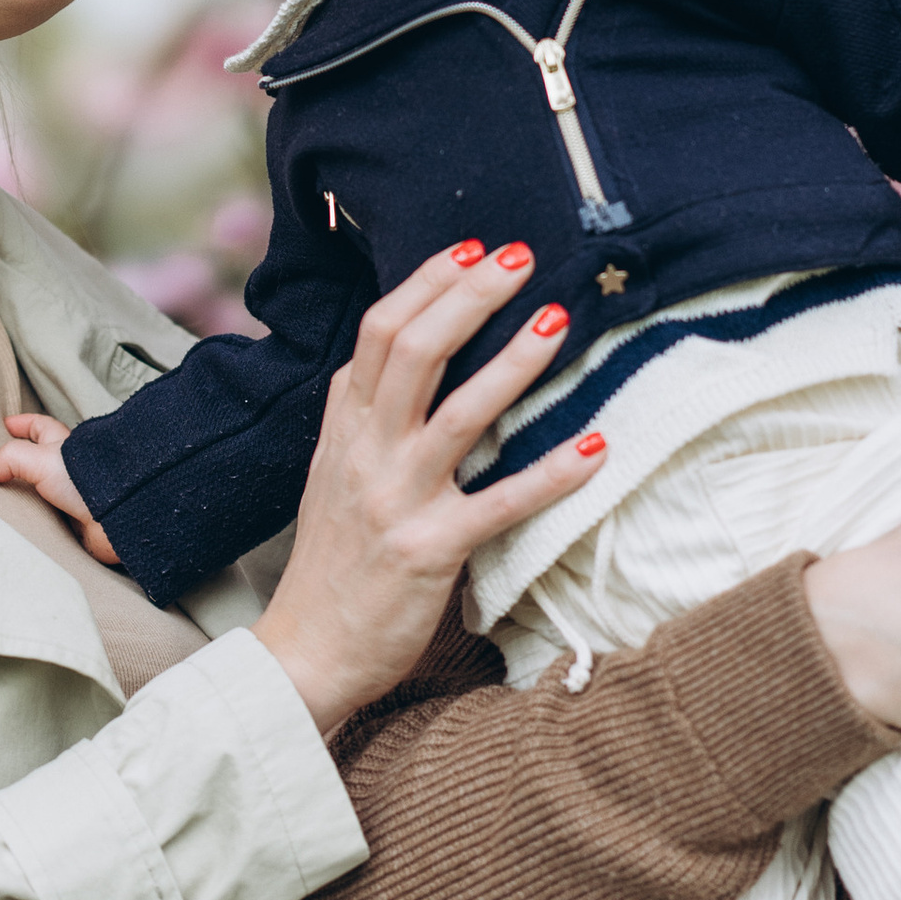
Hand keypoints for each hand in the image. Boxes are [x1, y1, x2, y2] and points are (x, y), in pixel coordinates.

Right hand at [0, 415, 123, 565]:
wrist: (115, 516)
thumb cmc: (86, 479)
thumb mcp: (41, 458)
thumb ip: (11, 458)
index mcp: (63, 447)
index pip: (40, 427)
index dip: (23, 424)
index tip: (5, 423)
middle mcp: (68, 470)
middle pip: (39, 461)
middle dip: (18, 462)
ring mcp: (71, 496)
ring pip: (41, 493)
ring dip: (24, 497)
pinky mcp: (73, 523)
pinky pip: (48, 521)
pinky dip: (34, 522)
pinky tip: (19, 526)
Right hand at [254, 241, 604, 739]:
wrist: (305, 653)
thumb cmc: (333, 560)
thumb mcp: (334, 472)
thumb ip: (366, 414)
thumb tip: (408, 352)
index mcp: (343, 427)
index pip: (380, 332)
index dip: (427, 282)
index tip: (473, 246)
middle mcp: (365, 452)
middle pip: (415, 351)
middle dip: (469, 295)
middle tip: (521, 255)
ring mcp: (397, 499)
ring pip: (459, 412)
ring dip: (514, 361)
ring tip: (560, 319)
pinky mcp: (431, 551)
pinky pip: (501, 503)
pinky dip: (551, 473)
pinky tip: (595, 446)